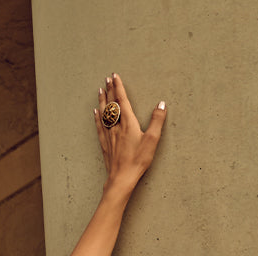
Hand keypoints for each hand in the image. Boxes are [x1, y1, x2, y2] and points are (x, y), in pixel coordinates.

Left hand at [95, 73, 165, 195]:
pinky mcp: (105, 145)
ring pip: (104, 114)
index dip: (118, 87)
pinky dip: (97, 118)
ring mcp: (109, 136)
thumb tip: (162, 104)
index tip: (114, 76)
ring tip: (100, 90)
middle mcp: (116, 126)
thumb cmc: (137, 160)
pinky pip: (99, 127)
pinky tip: (95, 112)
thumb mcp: (152, 140)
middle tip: (107, 79)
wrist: (121, 178)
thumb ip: (157, 120)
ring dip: (102, 101)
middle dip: (110, 90)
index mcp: (128, 123)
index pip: (122, 100)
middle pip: (112, 104)